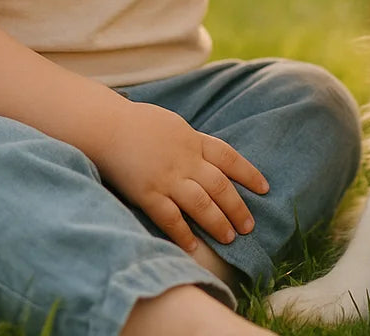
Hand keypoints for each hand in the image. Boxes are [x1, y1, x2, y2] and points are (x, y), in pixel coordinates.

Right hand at [93, 100, 268, 251]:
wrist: (105, 125)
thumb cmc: (136, 122)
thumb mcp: (173, 125)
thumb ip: (191, 142)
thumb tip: (206, 156)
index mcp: (194, 141)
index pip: (230, 158)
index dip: (249, 174)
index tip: (264, 188)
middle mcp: (186, 161)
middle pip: (220, 187)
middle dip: (238, 208)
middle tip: (249, 226)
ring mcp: (167, 178)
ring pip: (202, 205)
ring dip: (218, 223)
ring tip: (229, 238)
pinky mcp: (147, 193)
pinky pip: (170, 218)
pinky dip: (183, 233)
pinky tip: (193, 246)